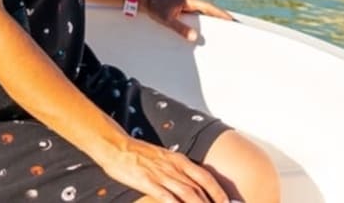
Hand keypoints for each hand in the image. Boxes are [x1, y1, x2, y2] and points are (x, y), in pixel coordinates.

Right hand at [101, 137, 228, 202]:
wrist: (117, 147)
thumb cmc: (139, 154)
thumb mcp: (164, 158)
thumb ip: (177, 170)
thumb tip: (190, 184)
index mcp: (179, 160)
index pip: (205, 177)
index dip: (218, 191)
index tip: (226, 202)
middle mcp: (175, 167)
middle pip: (200, 188)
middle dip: (212, 202)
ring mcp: (162, 175)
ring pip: (188, 194)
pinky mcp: (148, 182)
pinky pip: (167, 197)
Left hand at [144, 0, 233, 41]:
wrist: (144, 1)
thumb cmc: (155, 8)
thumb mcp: (167, 19)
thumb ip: (180, 28)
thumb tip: (194, 37)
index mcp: (190, 1)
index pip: (210, 8)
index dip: (222, 14)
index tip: (233, 20)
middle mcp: (191, 2)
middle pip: (210, 11)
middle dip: (221, 19)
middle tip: (233, 27)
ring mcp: (188, 7)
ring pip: (204, 15)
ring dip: (212, 21)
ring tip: (223, 32)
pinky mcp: (183, 11)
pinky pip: (197, 18)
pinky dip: (203, 24)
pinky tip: (205, 33)